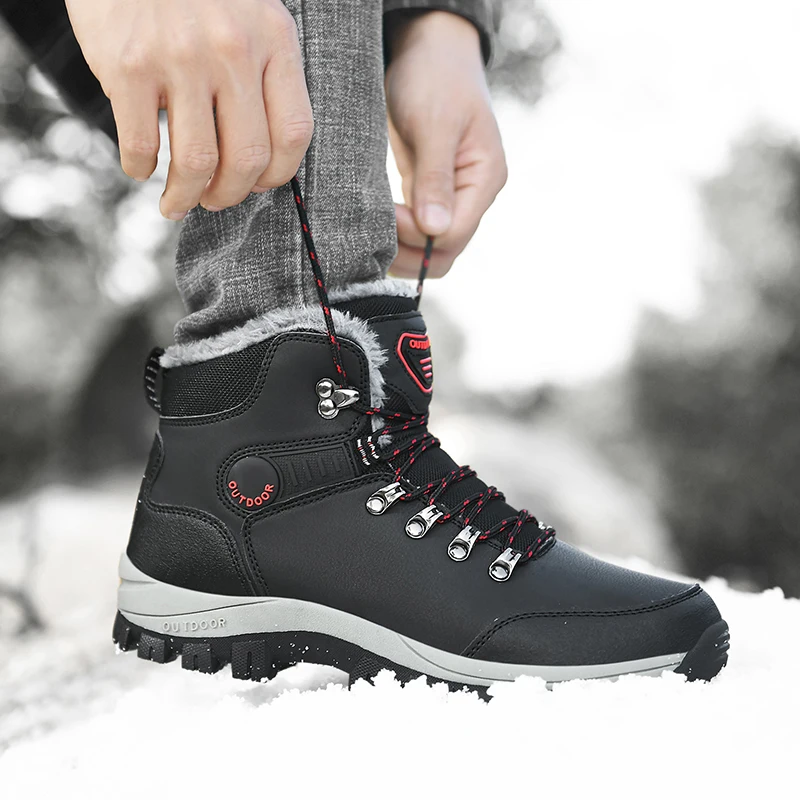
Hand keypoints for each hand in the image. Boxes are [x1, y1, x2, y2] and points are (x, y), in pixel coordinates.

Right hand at [65, 0, 313, 218]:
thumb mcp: (250, 15)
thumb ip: (265, 73)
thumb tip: (262, 158)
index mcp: (274, 39)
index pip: (293, 133)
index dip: (277, 175)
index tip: (258, 184)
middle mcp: (233, 49)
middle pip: (247, 158)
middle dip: (231, 195)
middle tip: (215, 201)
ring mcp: (181, 57)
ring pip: (197, 162)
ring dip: (185, 196)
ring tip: (177, 203)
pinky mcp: (130, 64)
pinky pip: (141, 144)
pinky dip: (140, 168)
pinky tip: (141, 167)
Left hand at [385, 11, 506, 277]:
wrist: (430, 48)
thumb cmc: (435, 77)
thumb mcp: (434, 124)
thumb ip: (434, 179)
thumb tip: (435, 230)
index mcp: (485, 179)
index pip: (454, 233)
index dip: (418, 235)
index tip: (385, 216)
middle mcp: (474, 194)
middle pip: (446, 250)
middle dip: (410, 253)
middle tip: (371, 239)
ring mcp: (454, 195)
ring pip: (432, 246)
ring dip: (402, 249)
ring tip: (369, 236)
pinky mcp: (432, 192)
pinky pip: (419, 228)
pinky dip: (399, 235)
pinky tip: (375, 228)